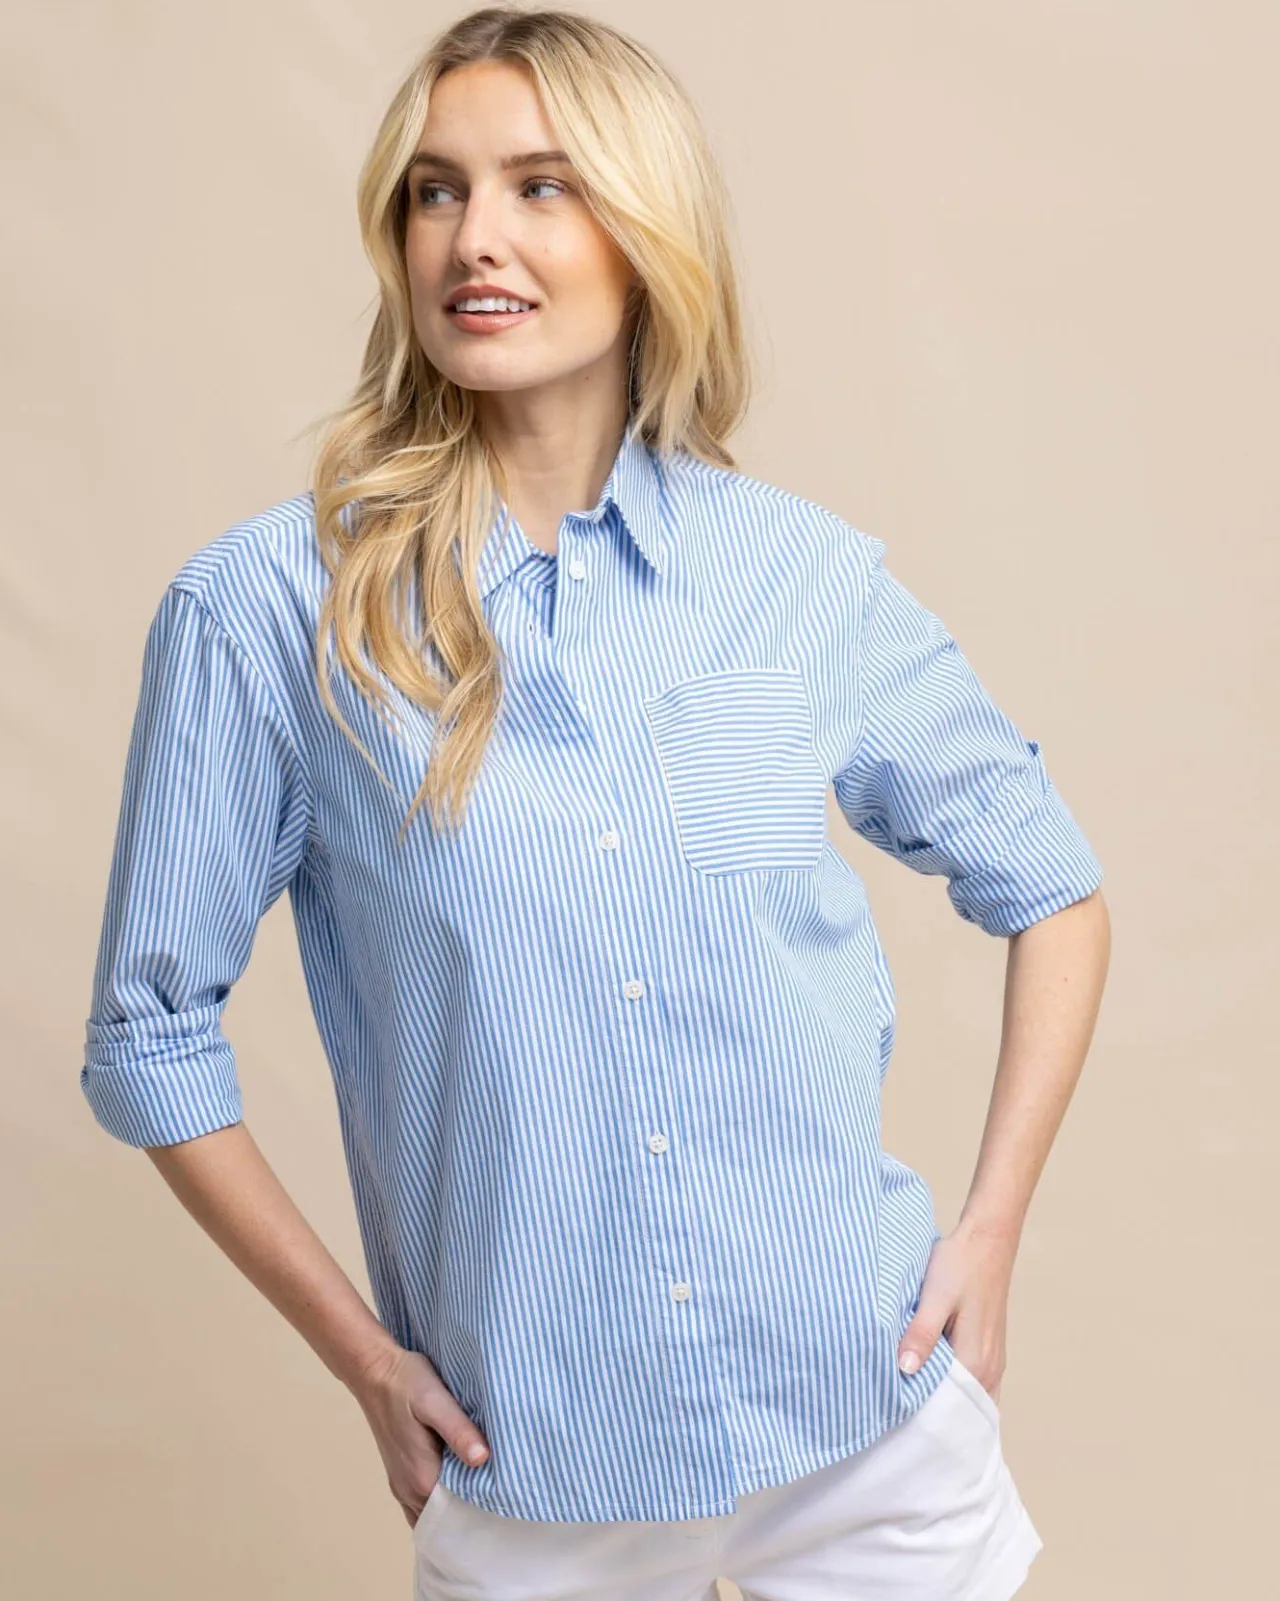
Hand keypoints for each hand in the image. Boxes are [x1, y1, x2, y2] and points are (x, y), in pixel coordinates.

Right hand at [349, 1344, 490, 1528]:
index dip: (482, 1511)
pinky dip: (441, 1501)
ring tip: (485, 1491)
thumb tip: (482, 1459)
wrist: (374, 1370)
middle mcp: (409, 1490)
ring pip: (433, 1513)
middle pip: (446, 1519)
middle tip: (503, 1497)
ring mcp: (402, 1484)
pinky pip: (423, 1502)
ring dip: (455, 1507)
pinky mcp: (400, 1474)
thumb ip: (458, 1431)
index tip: (507, 1500)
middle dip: (471, 1513)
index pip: (457, 1515)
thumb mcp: (435, 1400)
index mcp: (421, 1478)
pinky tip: (460, 1481)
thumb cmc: (406, 1382)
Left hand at [896, 1220, 1017, 1401]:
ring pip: (967, 1397)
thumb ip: (921, 1334)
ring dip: (943, 1401)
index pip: (950, 1409)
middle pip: (959, 1408)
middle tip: (898, 1419)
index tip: (897, 1421)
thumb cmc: (960, 1265)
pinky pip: (973, 1383)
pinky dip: (954, 1389)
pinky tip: (931, 1381)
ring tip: (910, 1405)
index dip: (924, 1417)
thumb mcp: (935, 1297)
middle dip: (932, 1416)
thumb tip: (904, 1370)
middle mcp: (989, 1369)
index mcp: (975, 1361)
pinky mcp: (989, 1350)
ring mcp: (993, 1361)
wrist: (986, 1241)